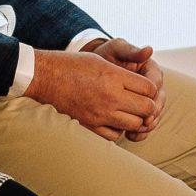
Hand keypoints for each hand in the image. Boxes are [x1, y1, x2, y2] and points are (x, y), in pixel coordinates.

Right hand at [27, 48, 159, 140]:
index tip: (144, 88)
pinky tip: (113, 120)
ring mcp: (100, 113)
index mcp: (114, 76)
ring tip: (127, 111)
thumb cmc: (72, 65)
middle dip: (147, 106)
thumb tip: (145, 85)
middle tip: (140, 102)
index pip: (149, 88)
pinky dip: (118, 129)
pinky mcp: (90, 125)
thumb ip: (124, 73)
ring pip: (134, 124)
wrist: (45, 77)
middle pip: (146, 108)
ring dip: (135, 119)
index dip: (151, 89)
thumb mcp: (100, 60)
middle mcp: (110, 96)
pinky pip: (115, 135)